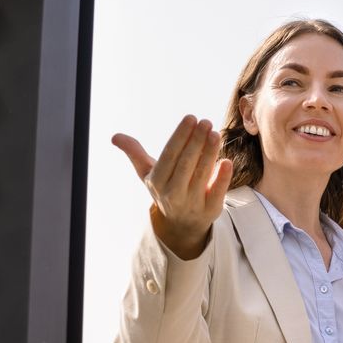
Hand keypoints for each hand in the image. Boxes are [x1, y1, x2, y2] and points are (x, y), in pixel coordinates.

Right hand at [112, 116, 231, 258]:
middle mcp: (173, 194)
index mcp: (157, 182)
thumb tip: (115, 137)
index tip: (191, 118)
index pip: (170, 155)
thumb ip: (135, 154)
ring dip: (209, 153)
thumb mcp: (148, 174)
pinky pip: (217, 192)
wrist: (181, 225)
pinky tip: (227, 161)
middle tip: (206, 122)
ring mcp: (192, 203)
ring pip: (202, 175)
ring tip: (216, 134)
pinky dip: (222, 177)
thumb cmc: (166, 190)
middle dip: (196, 141)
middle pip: (186, 164)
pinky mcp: (210, 210)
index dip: (180, 136)